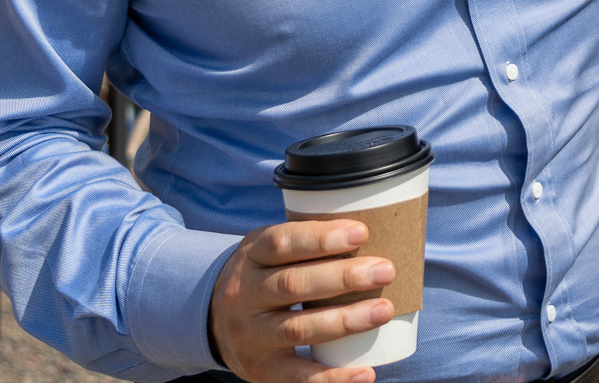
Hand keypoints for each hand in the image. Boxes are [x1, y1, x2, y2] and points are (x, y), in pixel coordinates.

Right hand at [208, 219, 396, 382]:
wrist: (213, 319)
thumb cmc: (265, 274)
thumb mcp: (271, 249)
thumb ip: (309, 240)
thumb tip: (375, 229)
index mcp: (250, 256)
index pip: (282, 243)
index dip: (321, 238)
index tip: (362, 232)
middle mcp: (243, 295)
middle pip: (293, 285)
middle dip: (343, 277)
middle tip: (385, 270)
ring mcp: (249, 335)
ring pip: (298, 329)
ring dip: (345, 321)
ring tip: (384, 311)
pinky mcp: (259, 369)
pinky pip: (297, 377)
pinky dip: (333, 377)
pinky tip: (365, 373)